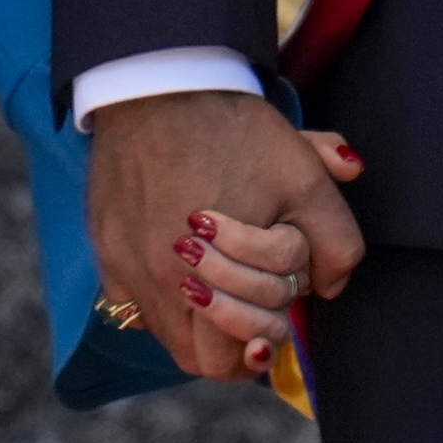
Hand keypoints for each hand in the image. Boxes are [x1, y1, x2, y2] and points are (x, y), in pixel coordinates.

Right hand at [90, 91, 363, 384]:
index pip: (231, 359)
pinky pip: (132, 299)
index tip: (279, 319)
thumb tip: (332, 288)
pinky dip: (162, 295)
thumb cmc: (233, 130)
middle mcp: (156, 285)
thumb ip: (336, 241)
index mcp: (205, 279)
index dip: (263, 344)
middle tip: (258, 309)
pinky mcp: (105, 249)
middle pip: (196, 358)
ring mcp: (124, 269)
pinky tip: (186, 261)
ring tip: (227, 283)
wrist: (159, 83)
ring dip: (198, 321)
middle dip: (232, 342)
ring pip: (164, 332)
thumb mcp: (305, 179)